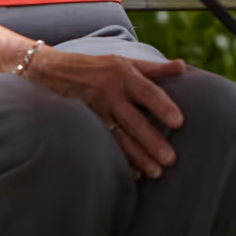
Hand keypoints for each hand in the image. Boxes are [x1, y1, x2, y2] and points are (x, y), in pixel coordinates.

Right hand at [24, 48, 186, 179]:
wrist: (52, 71)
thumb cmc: (97, 67)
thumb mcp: (124, 62)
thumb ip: (155, 69)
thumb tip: (183, 66)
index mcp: (122, 75)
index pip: (147, 91)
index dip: (163, 106)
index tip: (179, 122)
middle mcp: (109, 93)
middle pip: (133, 120)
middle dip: (151, 141)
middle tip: (170, 160)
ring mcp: (95, 111)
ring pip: (119, 137)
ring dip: (137, 157)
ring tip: (155, 173)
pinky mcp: (85, 125)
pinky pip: (104, 144)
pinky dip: (119, 159)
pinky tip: (133, 173)